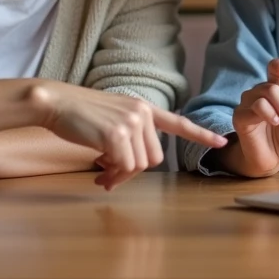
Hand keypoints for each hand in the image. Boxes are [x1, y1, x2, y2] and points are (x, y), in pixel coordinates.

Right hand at [31, 82, 227, 189]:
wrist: (56, 103)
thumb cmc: (79, 115)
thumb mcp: (111, 119)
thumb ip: (127, 138)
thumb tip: (126, 170)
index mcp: (143, 107)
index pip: (177, 123)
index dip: (200, 134)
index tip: (221, 142)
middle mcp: (142, 113)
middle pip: (154, 158)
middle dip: (133, 171)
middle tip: (110, 176)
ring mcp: (131, 122)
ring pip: (140, 165)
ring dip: (121, 174)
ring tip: (101, 172)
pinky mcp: (116, 134)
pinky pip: (124, 166)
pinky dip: (111, 173)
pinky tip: (96, 167)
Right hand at [231, 59, 278, 176]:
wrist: (275, 159)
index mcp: (274, 88)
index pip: (274, 68)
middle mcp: (258, 92)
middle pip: (274, 83)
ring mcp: (247, 103)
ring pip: (265, 91)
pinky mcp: (240, 116)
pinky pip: (255, 106)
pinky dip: (269, 113)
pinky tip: (275, 122)